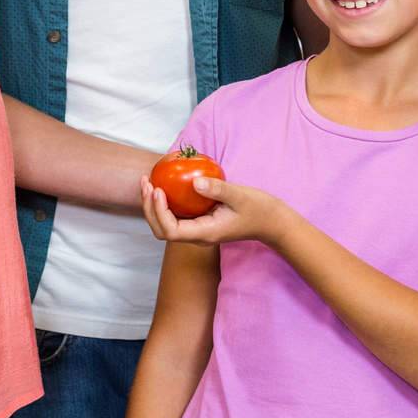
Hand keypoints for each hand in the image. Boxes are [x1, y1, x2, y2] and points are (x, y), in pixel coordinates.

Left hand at [140, 174, 294, 247]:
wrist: (271, 222)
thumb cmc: (258, 210)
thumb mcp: (240, 196)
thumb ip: (217, 189)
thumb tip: (195, 181)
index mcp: (205, 233)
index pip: (171, 231)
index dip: (159, 212)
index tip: (159, 190)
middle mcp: (198, 235)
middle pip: (162, 230)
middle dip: (149, 208)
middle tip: (146, 183)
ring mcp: (198, 230)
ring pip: (166, 225)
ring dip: (153, 205)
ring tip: (148, 182)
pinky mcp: (200, 222)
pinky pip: (176, 216)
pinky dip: (165, 203)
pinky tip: (164, 185)